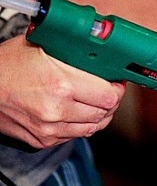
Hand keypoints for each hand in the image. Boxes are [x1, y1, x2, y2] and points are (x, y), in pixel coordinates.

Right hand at [0, 36, 125, 148]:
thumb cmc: (5, 65)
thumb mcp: (40, 45)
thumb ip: (70, 48)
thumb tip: (96, 46)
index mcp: (61, 85)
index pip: (109, 96)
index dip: (117, 89)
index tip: (116, 83)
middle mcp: (57, 110)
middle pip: (104, 113)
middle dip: (110, 101)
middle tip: (107, 91)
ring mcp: (49, 129)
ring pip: (92, 127)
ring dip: (98, 115)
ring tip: (95, 102)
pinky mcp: (43, 140)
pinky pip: (74, 135)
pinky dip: (80, 124)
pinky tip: (77, 111)